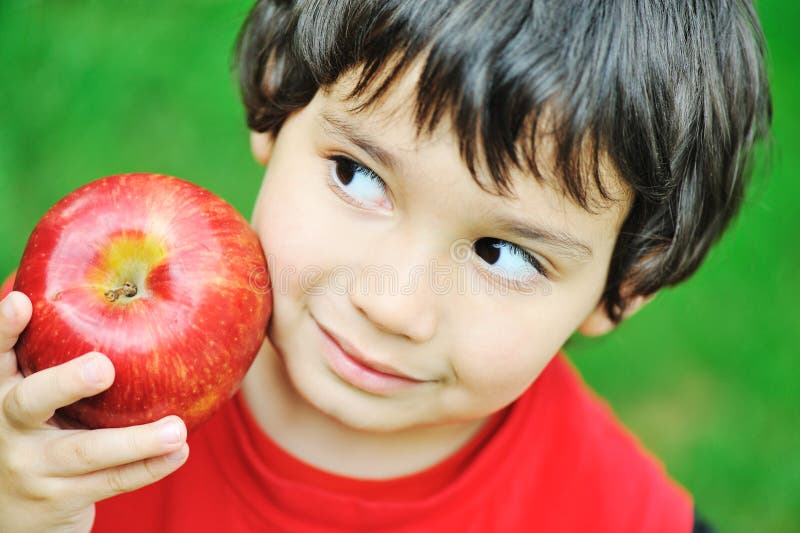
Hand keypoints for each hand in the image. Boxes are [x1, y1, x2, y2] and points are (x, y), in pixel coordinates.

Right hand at [0, 291, 189, 532]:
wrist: (14, 513)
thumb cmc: (39, 431)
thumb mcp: (32, 394)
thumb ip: (55, 357)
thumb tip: (120, 290)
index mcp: (2, 389)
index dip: (5, 328)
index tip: (23, 302)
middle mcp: (7, 426)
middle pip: (32, 401)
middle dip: (67, 383)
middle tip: (103, 368)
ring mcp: (31, 467)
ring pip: (85, 451)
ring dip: (135, 441)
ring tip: (176, 429)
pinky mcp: (59, 498)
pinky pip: (111, 481)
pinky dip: (149, 467)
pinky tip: (179, 451)